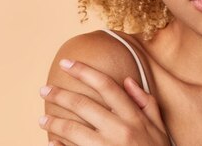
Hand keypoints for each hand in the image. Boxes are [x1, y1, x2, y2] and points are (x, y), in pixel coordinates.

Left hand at [38, 58, 170, 145]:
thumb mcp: (159, 127)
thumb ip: (146, 103)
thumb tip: (127, 80)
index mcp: (134, 117)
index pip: (106, 86)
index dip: (84, 72)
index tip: (67, 63)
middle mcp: (119, 130)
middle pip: (83, 105)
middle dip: (60, 95)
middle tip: (44, 90)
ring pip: (73, 130)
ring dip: (54, 123)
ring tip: (42, 120)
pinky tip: (51, 143)